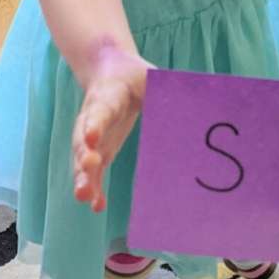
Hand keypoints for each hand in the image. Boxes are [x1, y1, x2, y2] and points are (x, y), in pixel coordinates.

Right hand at [73, 43, 148, 212]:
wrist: (109, 73)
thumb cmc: (135, 77)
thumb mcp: (150, 76)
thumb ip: (163, 90)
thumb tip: (196, 104)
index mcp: (107, 96)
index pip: (100, 111)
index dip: (95, 123)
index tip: (92, 137)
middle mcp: (92, 119)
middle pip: (83, 139)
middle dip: (84, 155)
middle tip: (88, 166)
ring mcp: (92, 138)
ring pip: (82, 160)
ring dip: (84, 179)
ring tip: (84, 196)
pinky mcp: (98, 153)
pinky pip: (93, 173)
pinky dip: (94, 189)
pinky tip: (97, 206)